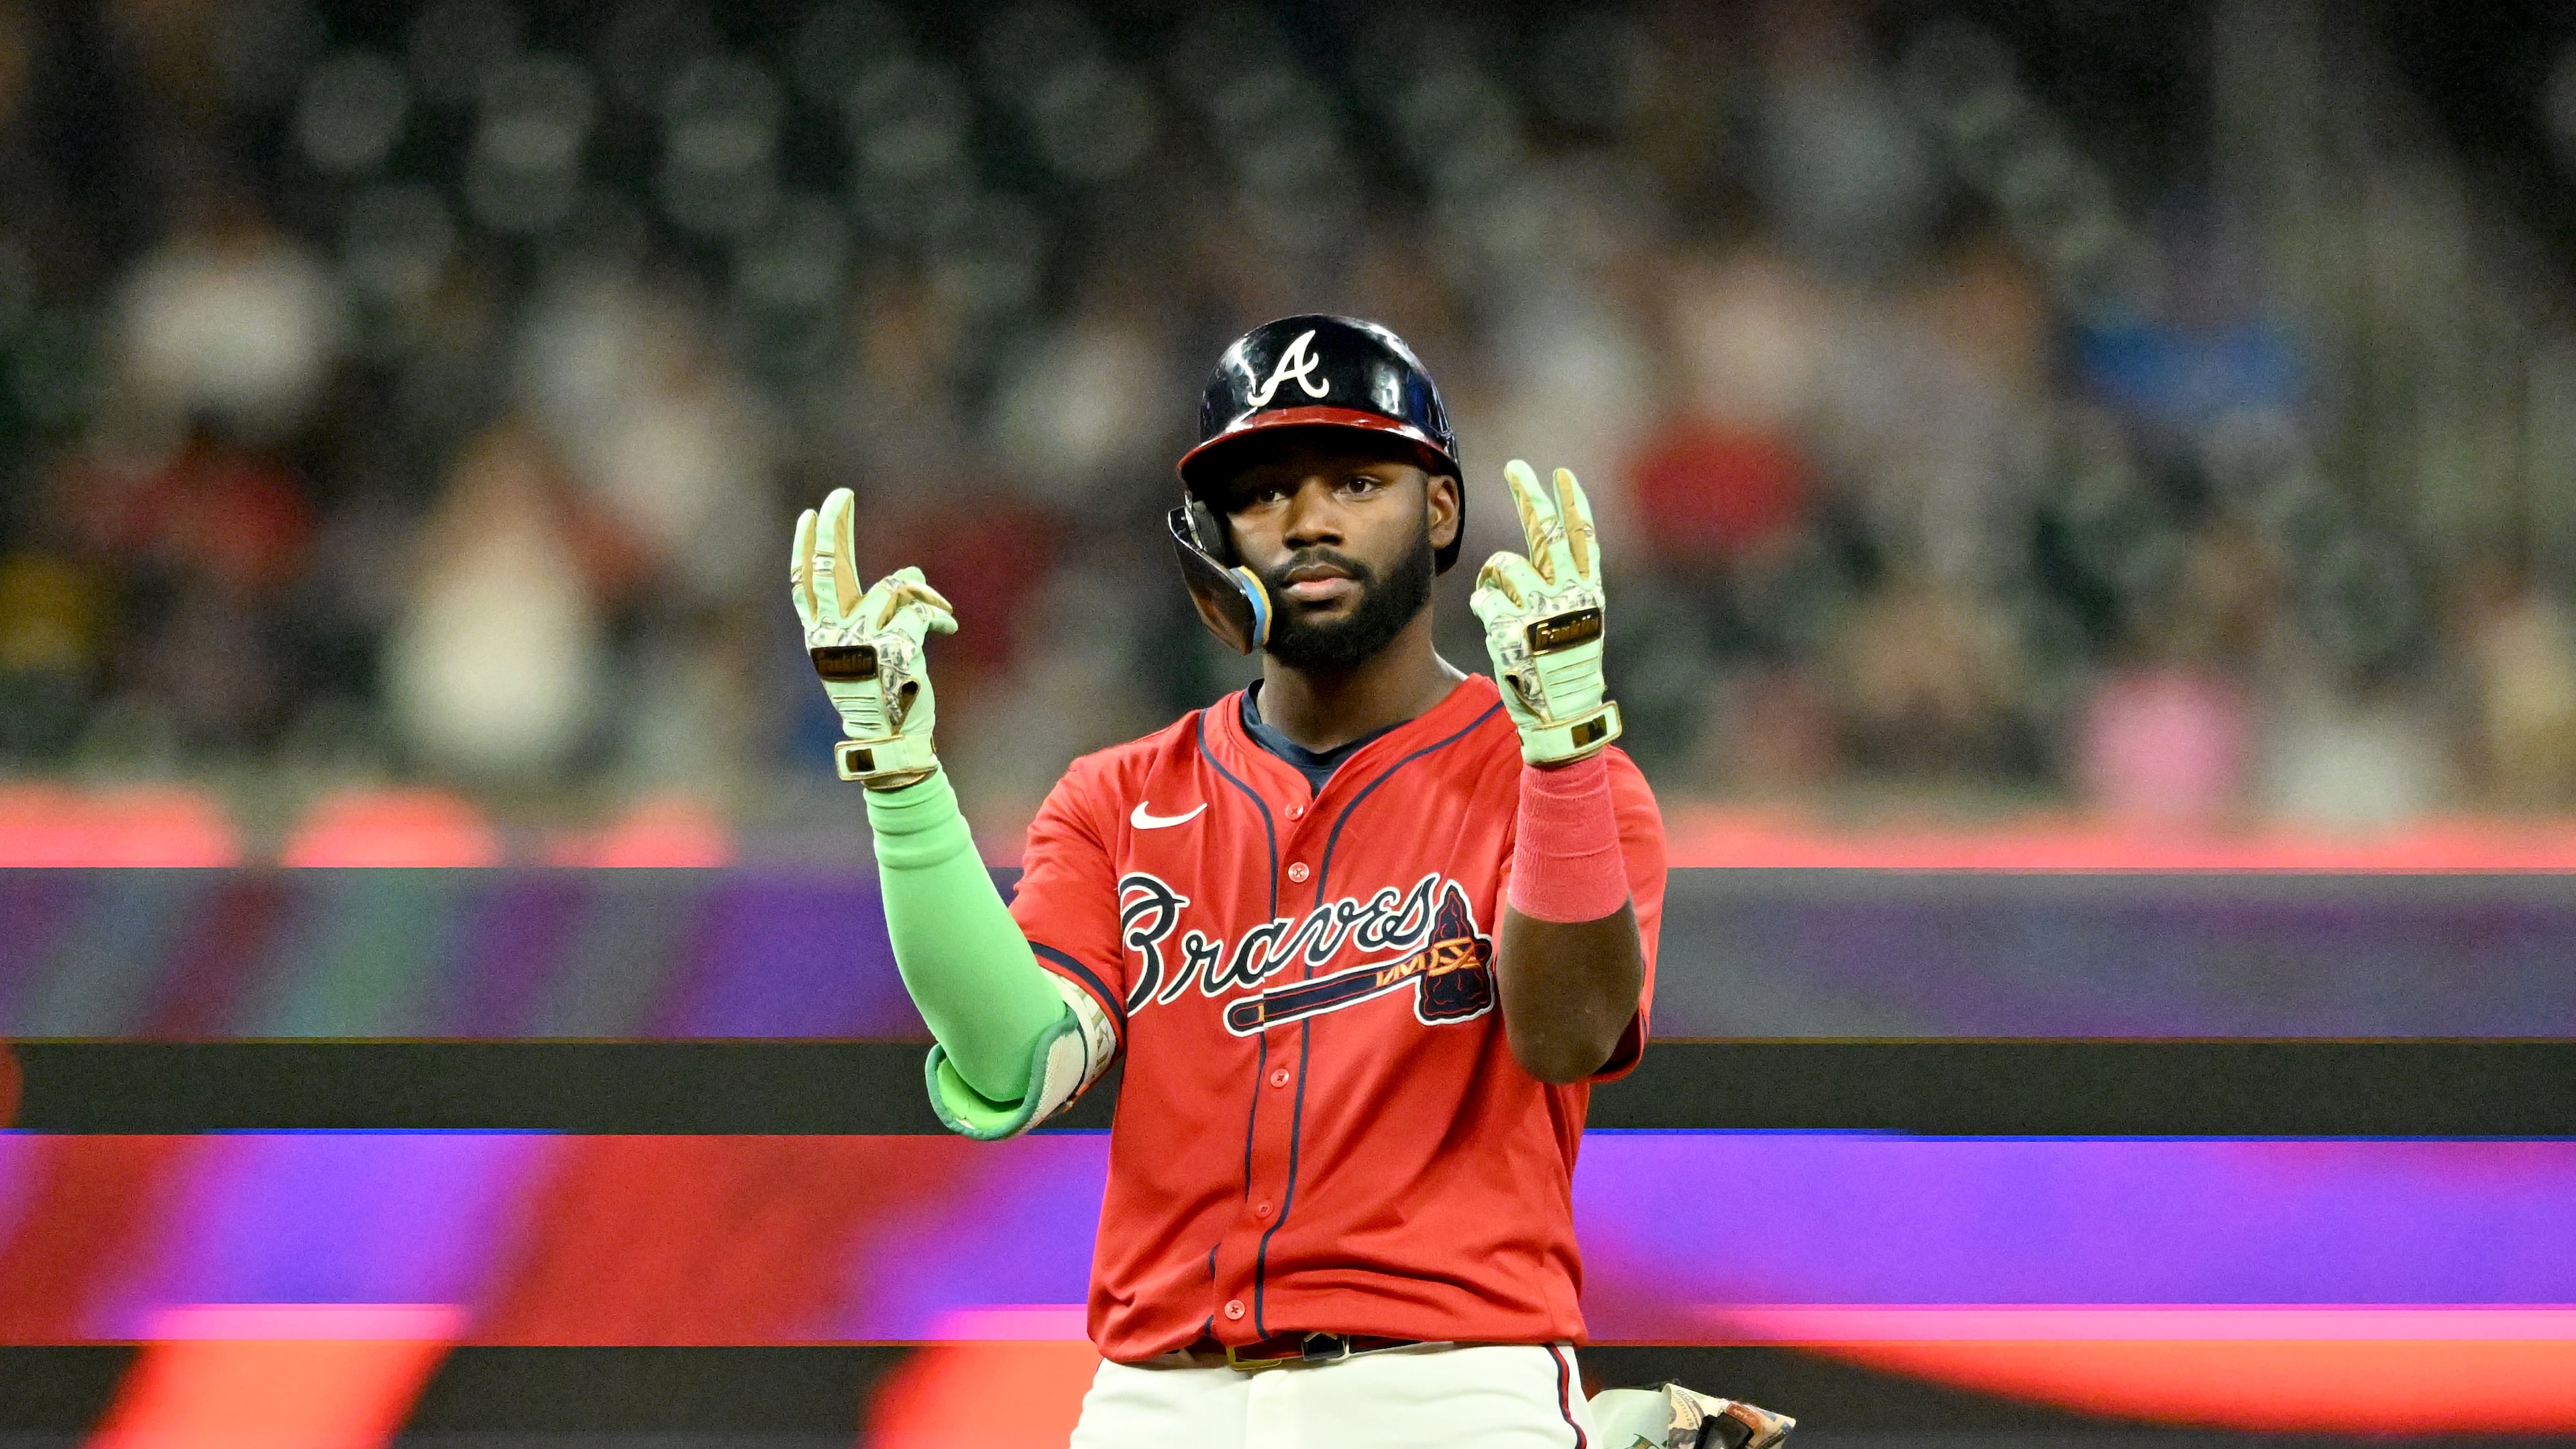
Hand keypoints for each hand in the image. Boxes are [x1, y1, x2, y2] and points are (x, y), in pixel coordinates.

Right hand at [790, 487, 956, 785]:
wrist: (893, 743)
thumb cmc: (885, 697)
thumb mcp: (873, 651)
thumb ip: (879, 612)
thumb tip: (908, 573)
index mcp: (820, 638)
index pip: (804, 584)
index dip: (805, 547)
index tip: (810, 515)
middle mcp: (833, 636)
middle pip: (827, 569)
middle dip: (833, 527)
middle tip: (839, 495)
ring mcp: (861, 641)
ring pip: (894, 587)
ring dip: (923, 592)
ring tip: (939, 610)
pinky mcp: (893, 647)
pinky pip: (921, 609)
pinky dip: (941, 615)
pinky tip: (950, 628)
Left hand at [1469, 460, 1622, 765]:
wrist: (1562, 714)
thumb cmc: (1565, 668)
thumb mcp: (1576, 622)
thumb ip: (1562, 586)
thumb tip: (1541, 551)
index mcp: (1589, 592)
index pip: (1582, 537)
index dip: (1572, 503)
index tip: (1562, 475)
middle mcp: (1568, 594)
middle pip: (1545, 531)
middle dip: (1529, 494)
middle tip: (1516, 466)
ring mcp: (1539, 609)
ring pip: (1503, 566)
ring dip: (1495, 580)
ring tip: (1506, 608)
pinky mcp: (1510, 627)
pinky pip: (1484, 598)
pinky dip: (1485, 608)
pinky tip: (1499, 632)